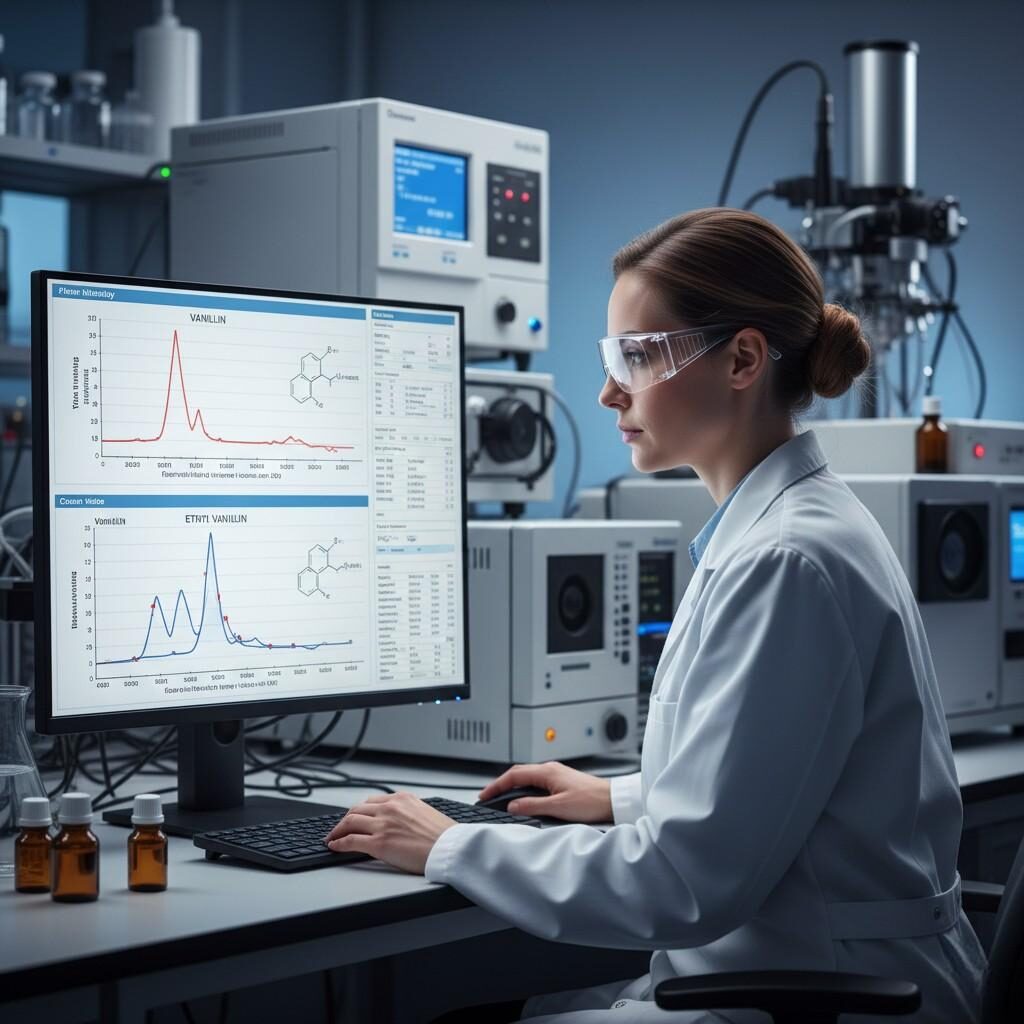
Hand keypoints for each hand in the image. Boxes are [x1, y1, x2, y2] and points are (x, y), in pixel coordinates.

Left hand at [324, 792, 456, 873]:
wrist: (450, 848)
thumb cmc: (444, 836)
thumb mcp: (426, 812)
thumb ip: (409, 813)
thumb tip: (401, 822)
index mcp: (402, 799)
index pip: (372, 802)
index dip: (359, 811)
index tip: (354, 817)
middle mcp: (390, 808)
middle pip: (357, 809)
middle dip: (345, 819)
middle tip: (339, 827)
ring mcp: (383, 825)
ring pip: (350, 822)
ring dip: (337, 830)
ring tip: (332, 837)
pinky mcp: (379, 843)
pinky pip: (351, 841)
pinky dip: (339, 843)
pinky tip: (334, 846)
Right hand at [479, 761, 612, 822]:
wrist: (613, 800)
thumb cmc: (591, 801)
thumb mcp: (558, 807)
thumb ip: (533, 805)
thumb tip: (513, 806)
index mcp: (547, 772)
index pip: (514, 775)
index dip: (497, 785)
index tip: (484, 795)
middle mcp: (550, 769)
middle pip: (519, 773)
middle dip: (501, 784)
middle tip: (488, 796)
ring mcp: (556, 775)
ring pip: (528, 777)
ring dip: (513, 786)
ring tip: (501, 798)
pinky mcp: (562, 782)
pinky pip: (536, 782)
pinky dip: (524, 788)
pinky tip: (523, 797)